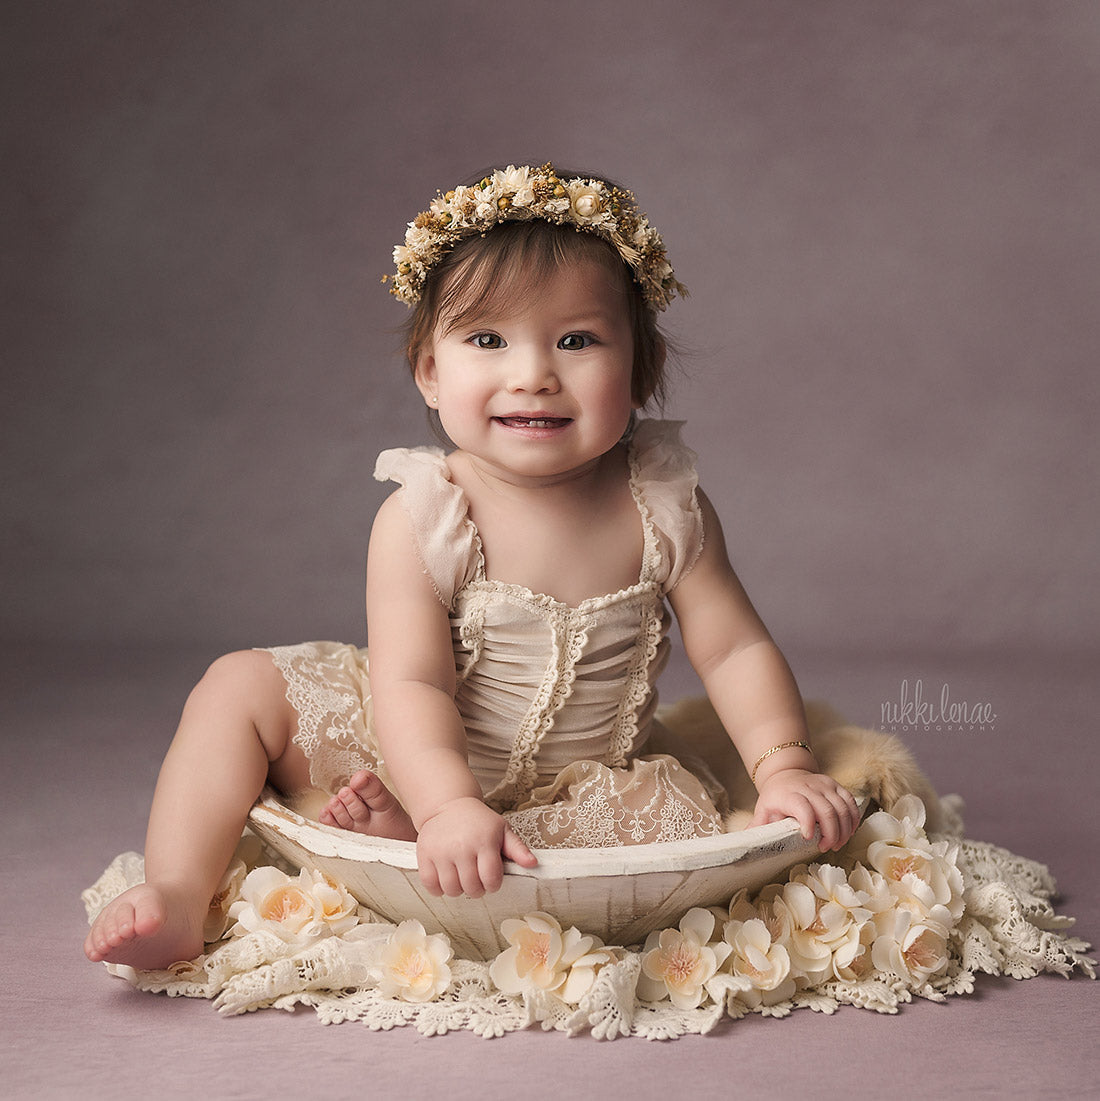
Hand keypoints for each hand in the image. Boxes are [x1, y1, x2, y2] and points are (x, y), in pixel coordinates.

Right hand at [415, 797, 536, 897]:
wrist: (448, 805)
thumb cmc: (479, 821)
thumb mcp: (502, 830)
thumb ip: (517, 849)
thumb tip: (533, 863)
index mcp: (484, 841)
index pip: (491, 879)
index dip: (493, 884)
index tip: (491, 878)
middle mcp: (462, 847)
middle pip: (471, 888)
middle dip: (477, 889)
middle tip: (476, 878)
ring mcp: (441, 852)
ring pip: (451, 889)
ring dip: (458, 889)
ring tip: (461, 877)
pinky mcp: (424, 855)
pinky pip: (430, 886)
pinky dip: (438, 888)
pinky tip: (446, 877)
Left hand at [751, 769, 860, 850]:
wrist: (786, 773)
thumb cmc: (775, 797)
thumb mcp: (763, 810)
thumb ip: (757, 827)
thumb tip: (744, 845)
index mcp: (788, 794)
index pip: (801, 806)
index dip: (808, 822)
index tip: (808, 838)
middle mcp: (808, 787)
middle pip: (826, 810)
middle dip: (831, 833)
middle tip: (826, 848)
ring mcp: (824, 785)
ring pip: (842, 807)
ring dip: (844, 829)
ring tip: (837, 844)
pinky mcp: (836, 785)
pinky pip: (850, 801)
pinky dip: (853, 818)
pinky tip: (849, 832)